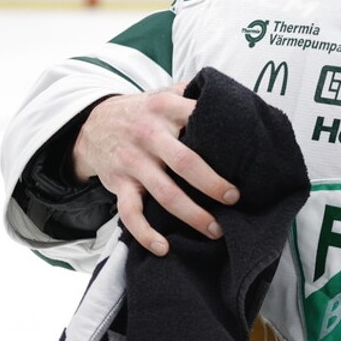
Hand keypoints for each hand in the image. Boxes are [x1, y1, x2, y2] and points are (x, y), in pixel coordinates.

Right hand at [72, 87, 239, 254]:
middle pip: (184, 162)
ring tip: (215, 230)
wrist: (94, 123)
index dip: (222, 137)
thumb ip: (196, 93)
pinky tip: (163, 248)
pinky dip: (145, 234)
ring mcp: (133, 161)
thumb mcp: (165, 93)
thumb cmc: (144, 112)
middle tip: (234, 198)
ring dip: (192, 215)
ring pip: (164, 193)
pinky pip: (130, 213)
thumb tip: (239, 102)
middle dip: (212, 184)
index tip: (245, 156)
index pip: (197, 118)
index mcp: (165, 108)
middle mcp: (148, 135)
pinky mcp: (119, 184)